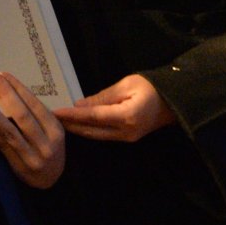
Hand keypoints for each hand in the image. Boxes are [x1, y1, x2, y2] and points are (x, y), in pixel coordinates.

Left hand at [0, 70, 64, 188]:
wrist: (51, 181)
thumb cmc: (50, 149)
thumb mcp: (52, 133)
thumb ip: (38, 117)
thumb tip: (12, 93)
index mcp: (56, 130)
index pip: (35, 105)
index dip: (19, 89)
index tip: (5, 76)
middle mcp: (46, 143)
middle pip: (23, 116)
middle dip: (7, 95)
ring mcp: (33, 156)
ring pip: (11, 132)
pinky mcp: (20, 166)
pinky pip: (4, 146)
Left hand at [53, 73, 173, 142]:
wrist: (173, 101)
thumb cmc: (151, 87)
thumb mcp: (126, 85)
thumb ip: (102, 97)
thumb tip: (79, 105)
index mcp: (126, 116)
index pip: (92, 117)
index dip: (73, 115)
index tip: (56, 112)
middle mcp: (125, 132)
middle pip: (92, 131)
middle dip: (71, 125)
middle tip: (51, 119)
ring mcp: (127, 138)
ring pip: (97, 136)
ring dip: (78, 130)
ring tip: (61, 123)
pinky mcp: (128, 139)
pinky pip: (104, 136)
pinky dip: (90, 131)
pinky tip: (78, 126)